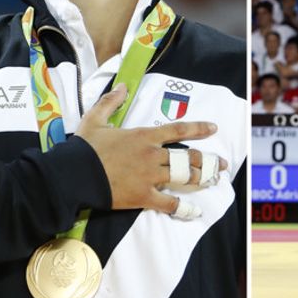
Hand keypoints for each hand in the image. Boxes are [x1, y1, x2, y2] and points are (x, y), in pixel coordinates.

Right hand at [75, 83, 228, 214]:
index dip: (199, 128)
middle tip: (222, 165)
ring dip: (201, 178)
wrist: (75, 175)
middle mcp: (153, 155)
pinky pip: (169, 203)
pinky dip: (183, 208)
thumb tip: (123, 87)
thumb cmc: (85, 148)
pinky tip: (194, 211)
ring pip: (183, 177)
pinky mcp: (144, 196)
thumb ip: (111, 102)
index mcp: (144, 136)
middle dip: (207, 161)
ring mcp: (150, 176)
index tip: (213, 128)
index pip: (178, 129)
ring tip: (213, 180)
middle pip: (187, 157)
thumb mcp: (95, 118)